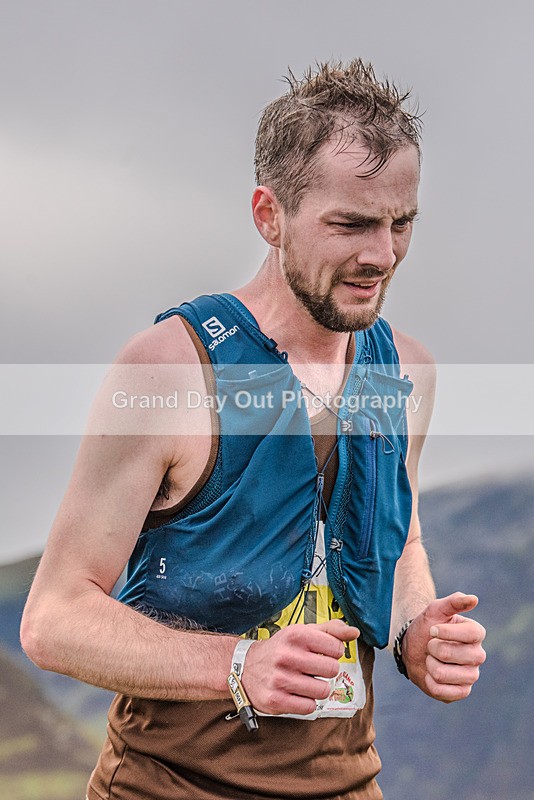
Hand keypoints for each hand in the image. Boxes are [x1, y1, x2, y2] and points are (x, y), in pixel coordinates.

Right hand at [241, 619, 358, 714]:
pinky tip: (297, 694)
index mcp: (295, 634)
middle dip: (327, 671)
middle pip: (332, 669)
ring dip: (318, 688)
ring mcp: (280, 679)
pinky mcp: (276, 700)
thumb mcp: (302, 632)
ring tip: (306, 682)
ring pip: (323, 690)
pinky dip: (307, 702)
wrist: (245, 667)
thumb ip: (331, 630)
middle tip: (314, 669)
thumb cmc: (281, 649)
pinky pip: (309, 707)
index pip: (336, 647)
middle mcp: (286, 655)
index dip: (334, 652)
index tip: (323, 653)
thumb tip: (354, 632)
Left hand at [402, 592, 485, 701]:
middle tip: (431, 646)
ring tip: (432, 660)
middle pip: (455, 654)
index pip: (472, 634)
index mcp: (475, 634)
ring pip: (445, 675)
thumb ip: (453, 602)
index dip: (447, 632)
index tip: (432, 630)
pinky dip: (430, 682)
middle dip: (433, 648)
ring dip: (430, 666)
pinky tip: (431, 675)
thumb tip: (474, 599)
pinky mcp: (462, 692)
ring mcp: (471, 675)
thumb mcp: (435, 610)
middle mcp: (478, 655)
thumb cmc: (427, 627)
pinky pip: (444, 692)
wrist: (414, 648)